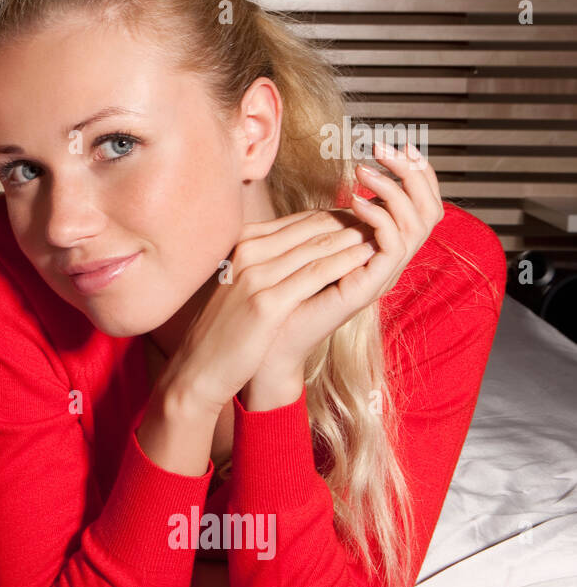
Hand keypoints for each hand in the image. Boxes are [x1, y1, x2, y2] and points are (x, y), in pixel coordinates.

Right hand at [158, 208, 380, 419]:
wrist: (199, 368)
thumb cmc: (226, 329)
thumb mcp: (243, 284)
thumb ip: (270, 260)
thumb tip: (308, 249)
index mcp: (242, 244)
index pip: (301, 220)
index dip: (339, 217)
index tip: (367, 221)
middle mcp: (247, 252)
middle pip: (313, 226)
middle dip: (353, 221)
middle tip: (386, 221)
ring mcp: (255, 275)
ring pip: (318, 245)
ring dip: (356, 237)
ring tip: (386, 233)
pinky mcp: (266, 302)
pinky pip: (316, 273)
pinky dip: (347, 261)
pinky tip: (369, 257)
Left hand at [243, 140, 443, 408]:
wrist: (270, 337)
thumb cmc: (284, 292)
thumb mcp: (310, 244)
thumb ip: (332, 220)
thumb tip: (341, 187)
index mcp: (381, 248)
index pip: (420, 203)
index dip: (416, 173)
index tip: (397, 146)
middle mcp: (389, 260)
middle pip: (429, 208)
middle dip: (412, 173)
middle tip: (384, 148)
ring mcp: (383, 274)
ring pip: (416, 223)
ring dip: (392, 190)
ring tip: (364, 171)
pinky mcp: (371, 286)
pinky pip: (393, 246)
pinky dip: (379, 218)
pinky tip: (355, 202)